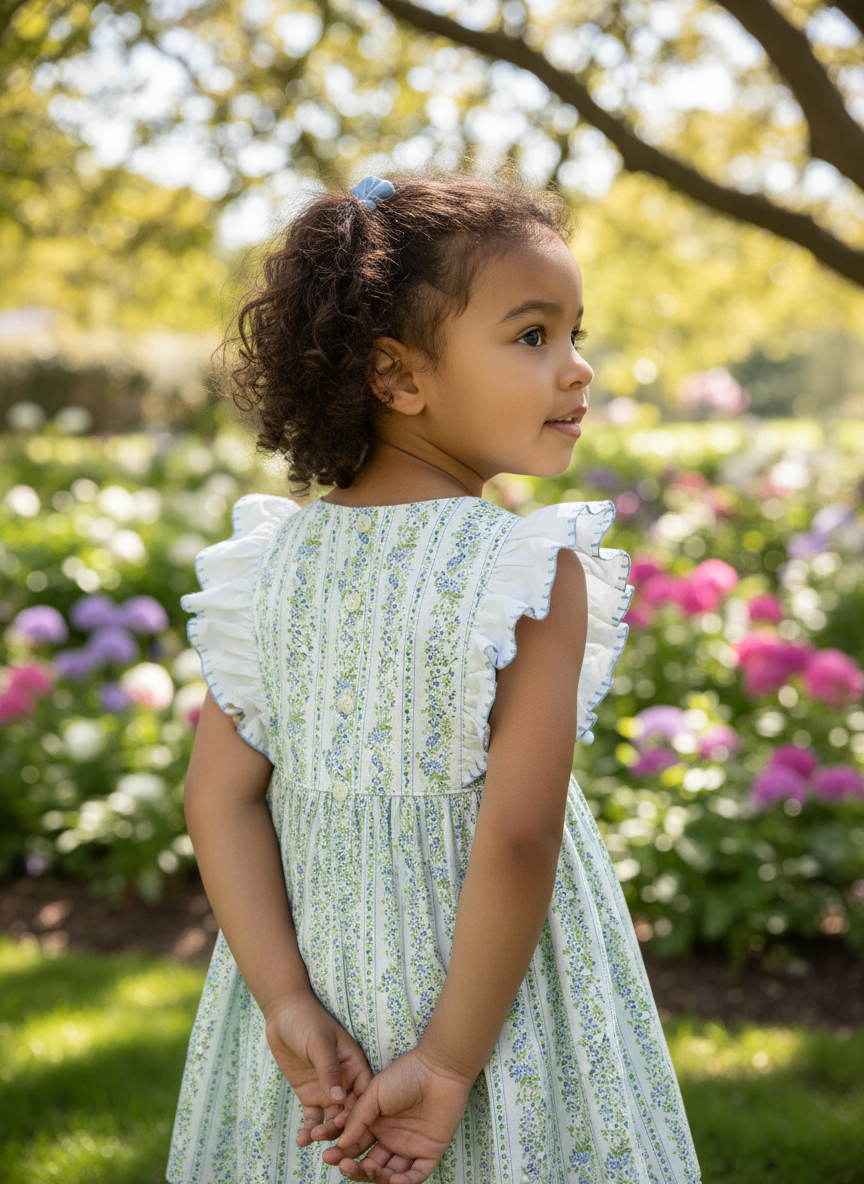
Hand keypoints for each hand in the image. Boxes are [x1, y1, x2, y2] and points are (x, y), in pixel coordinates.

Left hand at [264, 992, 373, 1147]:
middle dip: (342, 1128)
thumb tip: (339, 1099)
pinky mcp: (310, 1095)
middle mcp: (345, 1081)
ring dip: (325, 1131)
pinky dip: (309, 1130)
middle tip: (330, 1139)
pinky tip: (302, 1141)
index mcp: (355, 1065)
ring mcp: (328, 1090)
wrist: (283, 1014)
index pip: (364, 1094)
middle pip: (350, 1111)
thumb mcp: (320, 1043)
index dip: (361, 1111)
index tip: (350, 1126)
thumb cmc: (307, 1021)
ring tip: (313, 1138)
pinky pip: (313, 1118)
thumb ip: (329, 1070)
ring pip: (333, 1118)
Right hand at [321, 1046, 473, 1182]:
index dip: (341, 1153)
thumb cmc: (405, 1075)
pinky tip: (392, 1179)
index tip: (327, 1154)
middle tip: (345, 1164)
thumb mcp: (374, 1093)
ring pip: (389, 1175)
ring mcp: (410, 1148)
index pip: (355, 1146)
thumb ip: (358, 1119)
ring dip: (376, 1176)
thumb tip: (341, 1144)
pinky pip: (415, 1176)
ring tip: (368, 1166)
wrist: (438, 1069)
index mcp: (376, 1125)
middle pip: (369, 1164)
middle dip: (354, 1168)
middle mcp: (391, 1139)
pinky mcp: (429, 1153)